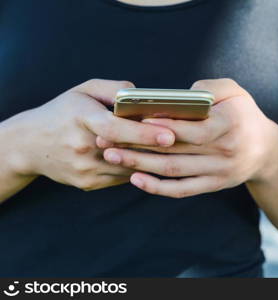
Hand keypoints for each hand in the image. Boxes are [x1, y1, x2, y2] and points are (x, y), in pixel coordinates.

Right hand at [7, 79, 175, 190]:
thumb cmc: (62, 112)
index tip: (170, 135)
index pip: (116, 128)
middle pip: (127, 150)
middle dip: (155, 148)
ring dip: (150, 160)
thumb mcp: (83, 90)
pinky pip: (121, 178)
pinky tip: (147, 160)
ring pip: (128, 168)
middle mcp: (81, 146)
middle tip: (182, 144)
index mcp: (80, 118)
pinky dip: (137, 169)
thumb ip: (114, 89)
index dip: (144, 132)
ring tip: (170, 152)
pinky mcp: (88, 183)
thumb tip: (142, 97)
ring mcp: (84, 169)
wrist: (29, 144)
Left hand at [99, 78, 277, 197]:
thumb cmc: (244, 114)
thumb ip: (210, 87)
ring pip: (173, 171)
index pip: (192, 128)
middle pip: (175, 151)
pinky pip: (182, 190)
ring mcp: (218, 172)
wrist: (265, 150)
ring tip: (112, 157)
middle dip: (138, 145)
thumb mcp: (236, 91)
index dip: (162, 126)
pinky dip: (157, 188)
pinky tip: (135, 180)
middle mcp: (224, 151)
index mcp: (229, 124)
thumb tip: (180, 97)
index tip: (134, 120)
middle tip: (107, 139)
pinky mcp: (213, 185)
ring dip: (141, 165)